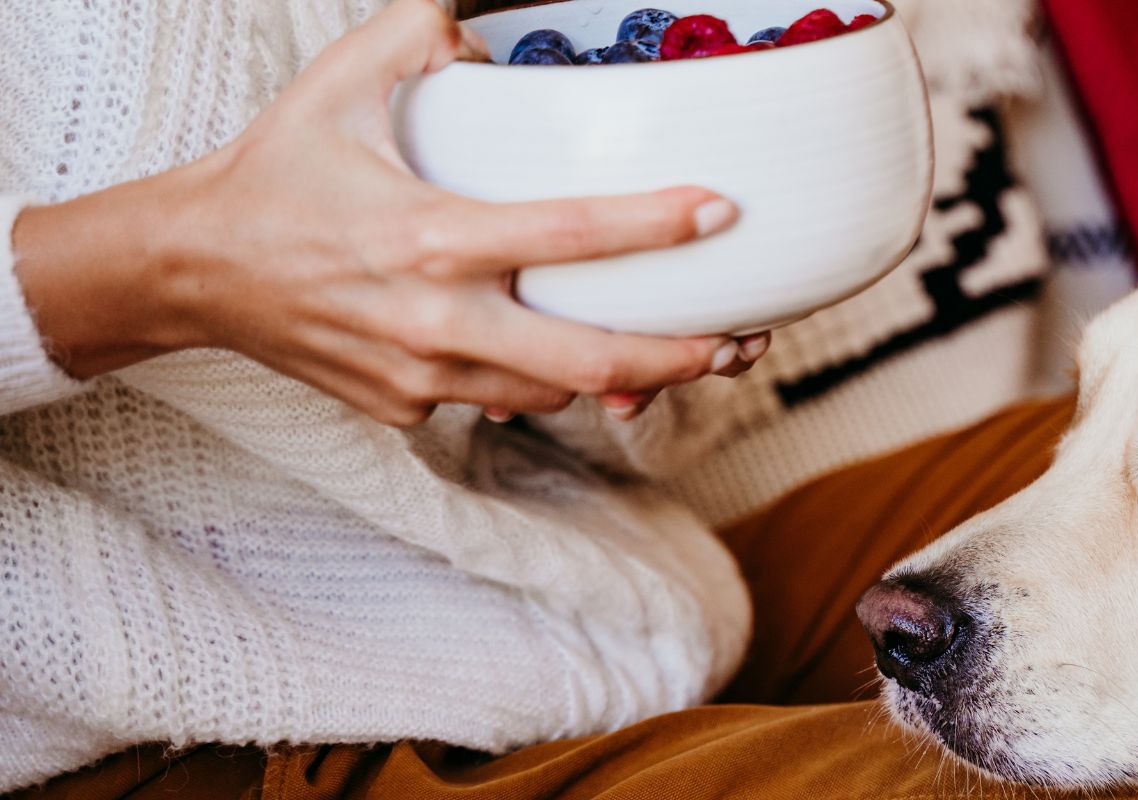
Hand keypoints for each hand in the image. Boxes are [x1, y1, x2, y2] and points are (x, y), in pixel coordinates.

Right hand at [11, 0, 768, 425]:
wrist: (193, 271)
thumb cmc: (276, 174)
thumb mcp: (342, 82)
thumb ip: (422, 33)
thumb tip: (484, 17)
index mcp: (428, 236)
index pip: (566, 235)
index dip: (653, 227)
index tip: (718, 212)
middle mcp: (432, 321)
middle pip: (588, 360)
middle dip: (678, 359)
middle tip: (742, 341)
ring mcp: (420, 378)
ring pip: (553, 393)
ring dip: (620, 378)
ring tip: (686, 354)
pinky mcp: (405, 409)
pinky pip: (496, 401)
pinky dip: (539, 379)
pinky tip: (572, 354)